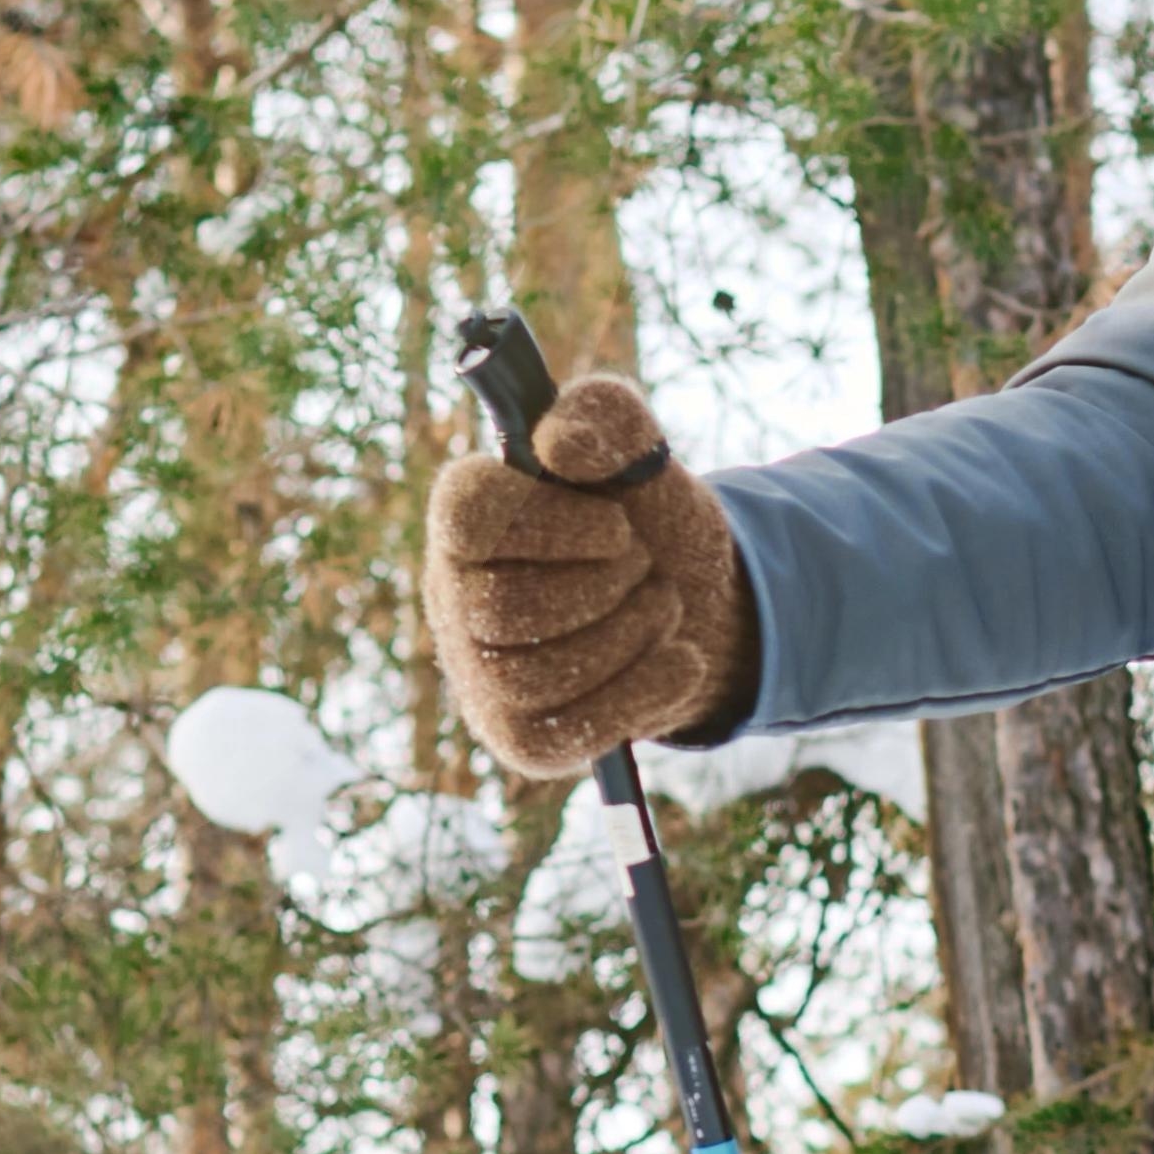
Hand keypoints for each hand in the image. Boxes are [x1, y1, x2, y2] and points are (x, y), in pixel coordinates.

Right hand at [426, 370, 759, 777]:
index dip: (548, 522)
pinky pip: (563, 732)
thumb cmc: (647, 519)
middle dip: (605, 588)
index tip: (617, 526)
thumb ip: (604, 416)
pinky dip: (641, 692)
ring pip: (533, 675)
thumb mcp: (643, 452)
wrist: (698, 603)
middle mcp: (455, 597)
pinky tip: (681, 661)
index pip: (467, 515)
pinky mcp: (522, 737)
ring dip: (627, 635)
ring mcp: (481, 675)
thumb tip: (558, 442)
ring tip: (663, 606)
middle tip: (646, 564)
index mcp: (469, 519)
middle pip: (506, 608)